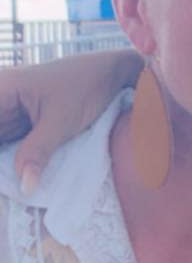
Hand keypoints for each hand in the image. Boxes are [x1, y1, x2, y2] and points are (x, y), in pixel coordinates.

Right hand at [0, 49, 142, 192]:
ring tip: (16, 183)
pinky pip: (7, 146)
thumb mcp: (62, 121)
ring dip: (7, 164)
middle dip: (3, 160)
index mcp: (0, 91)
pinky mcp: (20, 124)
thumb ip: (37, 152)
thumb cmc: (86, 87)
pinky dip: (12, 162)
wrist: (110, 74)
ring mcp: (8, 113)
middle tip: (12, 183)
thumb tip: (23, 188)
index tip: (7, 172)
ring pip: (0, 143)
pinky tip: (21, 176)